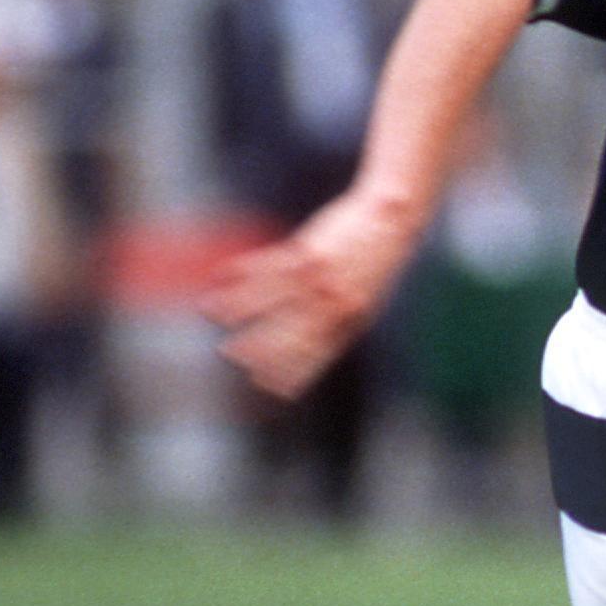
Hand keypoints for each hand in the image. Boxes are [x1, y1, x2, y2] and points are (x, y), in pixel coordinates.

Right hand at [202, 189, 418, 400]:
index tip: (267, 386)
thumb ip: (343, 321)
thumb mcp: (369, 298)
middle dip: (258, 346)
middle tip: (232, 355)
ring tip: (212, 314)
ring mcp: (320, 277)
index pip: (315, 355)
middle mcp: (334, 302)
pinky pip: (267, 265)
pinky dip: (241, 272)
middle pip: (287, 332)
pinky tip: (220, 276)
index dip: (289, 372)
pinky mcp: (309, 251)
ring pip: (270, 298)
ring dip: (238, 307)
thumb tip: (321, 343)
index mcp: (351, 319)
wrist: (393, 219)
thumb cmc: (379, 261)